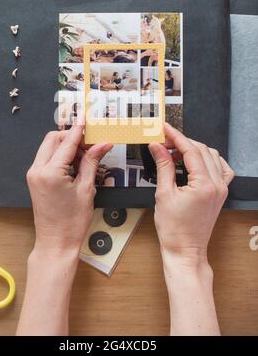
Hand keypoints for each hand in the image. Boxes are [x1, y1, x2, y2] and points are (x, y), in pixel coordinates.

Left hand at [27, 125, 112, 255]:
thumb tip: (103, 144)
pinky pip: (47, 158)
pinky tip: (75, 165)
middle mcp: (37, 170)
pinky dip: (61, 156)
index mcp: (50, 172)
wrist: (56, 243)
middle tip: (92, 145)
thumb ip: (92, 162)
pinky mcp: (35, 179)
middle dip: (72, 138)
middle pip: (54, 139)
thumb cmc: (72, 222)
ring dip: (67, 147)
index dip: (79, 129)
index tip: (87, 118)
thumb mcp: (87, 189)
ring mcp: (33, 174)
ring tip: (86, 159)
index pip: (67, 142)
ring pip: (49, 147)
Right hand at [149, 123, 234, 264]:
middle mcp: (217, 185)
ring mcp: (221, 189)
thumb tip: (158, 147)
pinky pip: (221, 169)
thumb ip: (163, 166)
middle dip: (183, 142)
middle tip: (164, 141)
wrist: (184, 250)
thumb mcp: (163, 193)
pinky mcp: (220, 194)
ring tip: (175, 151)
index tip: (165, 129)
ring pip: (212, 156)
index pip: (191, 150)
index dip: (176, 136)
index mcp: (204, 185)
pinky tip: (196, 161)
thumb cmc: (174, 229)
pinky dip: (209, 160)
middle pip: (202, 150)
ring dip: (194, 149)